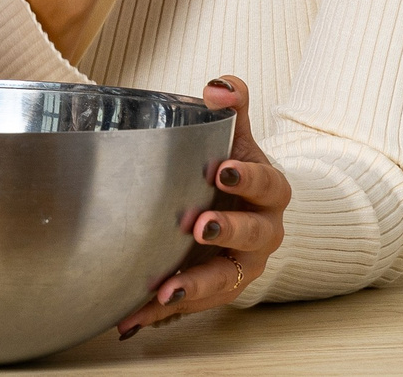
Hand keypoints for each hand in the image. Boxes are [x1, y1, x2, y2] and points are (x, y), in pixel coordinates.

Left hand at [117, 77, 289, 336]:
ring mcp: (241, 265)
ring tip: (166, 290)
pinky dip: (162, 312)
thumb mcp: (236, 134)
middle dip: (227, 231)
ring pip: (225, 280)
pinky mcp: (216, 289)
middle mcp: (263, 232)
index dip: (248, 178)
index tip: (222, 170)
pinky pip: (193, 303)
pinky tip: (132, 316)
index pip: (267, 183)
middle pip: (253, 236)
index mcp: (270, 191)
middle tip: (198, 226)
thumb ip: (232, 104)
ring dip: (196, 285)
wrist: (242, 209)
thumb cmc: (234, 168)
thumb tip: (217, 87)